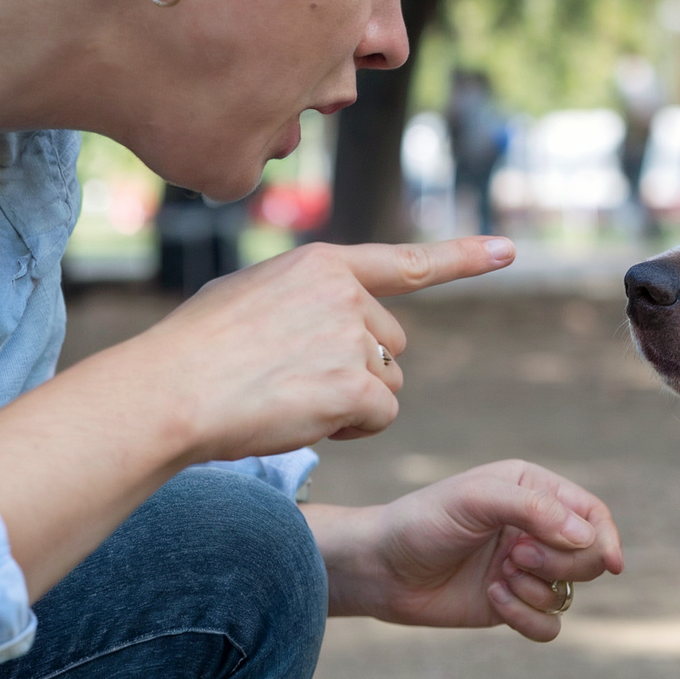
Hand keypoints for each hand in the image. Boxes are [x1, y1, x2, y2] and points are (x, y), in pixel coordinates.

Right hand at [121, 237, 513, 463]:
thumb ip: (303, 298)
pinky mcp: (356, 384)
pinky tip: (304, 418)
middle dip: (360, 371)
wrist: (170, 390)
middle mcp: (347, 294)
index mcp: (323, 265)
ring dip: (354, 402)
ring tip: (290, 399)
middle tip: (296, 382)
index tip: (509, 251)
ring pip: (389, 385)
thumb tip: (338, 315)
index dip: (463, 258)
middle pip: (393, 345)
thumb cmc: (193, 351)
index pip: (407, 262)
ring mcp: (354, 337)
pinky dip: (351, 427)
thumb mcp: (248, 296)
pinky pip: (380, 416)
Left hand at [311, 460, 624, 641]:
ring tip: (499, 578)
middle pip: (589, 556)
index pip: (591, 513)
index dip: (605, 537)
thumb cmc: (423, 521)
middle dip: (562, 563)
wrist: (379, 567)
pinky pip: (548, 624)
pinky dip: (526, 617)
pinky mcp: (511, 604)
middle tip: (517, 557)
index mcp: (533, 491)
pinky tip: (494, 599)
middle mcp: (535, 529)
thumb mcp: (476, 500)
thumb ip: (534, 509)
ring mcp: (525, 569)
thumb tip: (587, 537)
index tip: (610, 563)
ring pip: (569, 592)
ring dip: (537, 589)